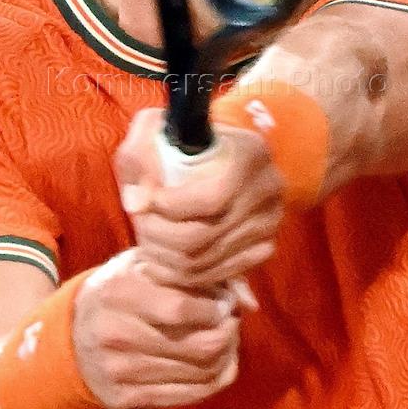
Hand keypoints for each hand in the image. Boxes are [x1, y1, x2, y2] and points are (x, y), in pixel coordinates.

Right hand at [71, 249, 241, 408]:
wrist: (71, 338)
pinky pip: (190, 395)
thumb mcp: (147, 265)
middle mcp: (116, 334)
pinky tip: (220, 363)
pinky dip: (216, 380)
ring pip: (200, 373)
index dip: (215, 308)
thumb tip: (247, 301)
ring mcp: (121, 372)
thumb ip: (196, 273)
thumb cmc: (122, 290)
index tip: (225, 303)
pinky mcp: (127, 401)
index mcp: (118, 293)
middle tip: (232, 322)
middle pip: (198, 346)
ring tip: (227, 340)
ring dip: (227, 356)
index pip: (181, 308)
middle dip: (228, 334)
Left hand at [114, 107, 285, 288]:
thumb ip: (138, 154)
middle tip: (137, 224)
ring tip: (143, 241)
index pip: (209, 199)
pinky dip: (178, 275)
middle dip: (156, 235)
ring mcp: (270, 224)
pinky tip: (157, 261)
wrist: (216, 158)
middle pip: (201, 236)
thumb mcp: (155, 132)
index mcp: (250, 153)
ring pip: (203, 262)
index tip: (137, 202)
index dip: (165, 207)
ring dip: (162, 257)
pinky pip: (214, 276)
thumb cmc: (180, 144)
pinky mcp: (264, 249)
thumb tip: (137, 201)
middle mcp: (268, 189)